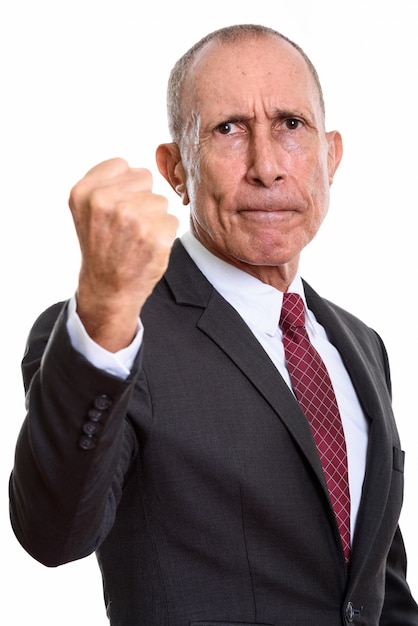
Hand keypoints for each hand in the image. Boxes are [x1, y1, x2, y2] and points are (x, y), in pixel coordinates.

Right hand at [69, 158, 178, 350]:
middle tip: (126, 227)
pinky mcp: (155, 234)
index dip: (123, 187)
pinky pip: (172, 220)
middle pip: (145, 179)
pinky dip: (165, 234)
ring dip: (153, 218)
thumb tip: (145, 170)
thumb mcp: (87, 209)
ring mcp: (131, 217)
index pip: (122, 165)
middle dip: (140, 200)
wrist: (108, 288)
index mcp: (84, 191)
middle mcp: (105, 201)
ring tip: (135, 239)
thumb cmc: (103, 246)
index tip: (114, 210)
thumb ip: (108, 182)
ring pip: (160, 201)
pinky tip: (148, 248)